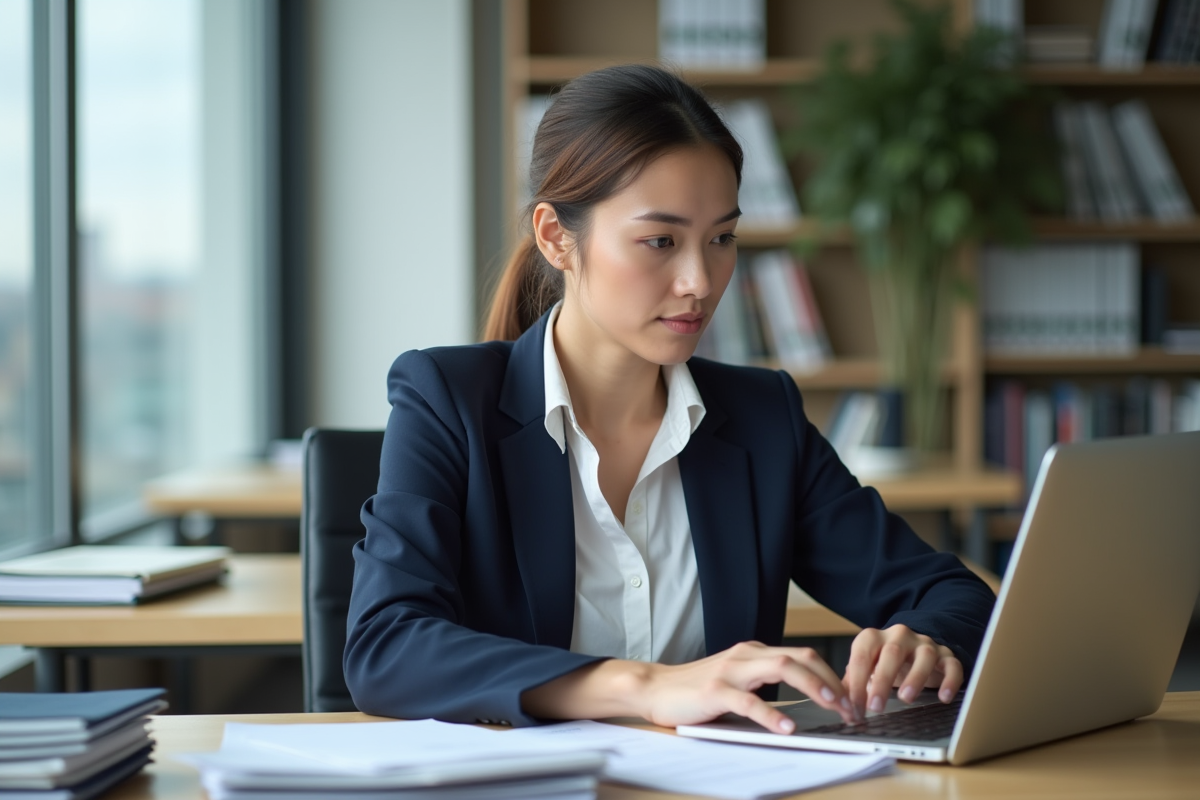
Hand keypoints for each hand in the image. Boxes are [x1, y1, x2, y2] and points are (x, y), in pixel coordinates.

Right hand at [638, 641, 856, 731]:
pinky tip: (787, 727)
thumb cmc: (695, 689)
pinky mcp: (715, 691)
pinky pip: (749, 701)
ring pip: (781, 667)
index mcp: (753, 653)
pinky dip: (772, 714)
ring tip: (832, 707)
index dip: (831, 675)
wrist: (654, 688)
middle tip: (850, 706)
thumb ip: (762, 683)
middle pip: (799, 656)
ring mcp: (730, 671)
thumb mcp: (735, 680)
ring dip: (813, 686)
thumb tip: (803, 701)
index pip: (802, 656)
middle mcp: (746, 656)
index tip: (849, 699)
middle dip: (831, 680)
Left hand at [843, 624, 962, 718]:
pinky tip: (944, 697)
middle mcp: (899, 636)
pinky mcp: (946, 655)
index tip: (854, 708)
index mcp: (874, 638)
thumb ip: (852, 683)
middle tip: (876, 707)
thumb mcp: (867, 668)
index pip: (862, 657)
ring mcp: (925, 644)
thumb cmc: (885, 663)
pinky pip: (952, 665)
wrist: (915, 647)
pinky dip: (950, 681)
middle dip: (882, 680)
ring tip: (906, 699)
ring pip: (924, 655)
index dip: (856, 683)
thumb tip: (839, 706)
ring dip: (915, 677)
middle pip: (892, 653)